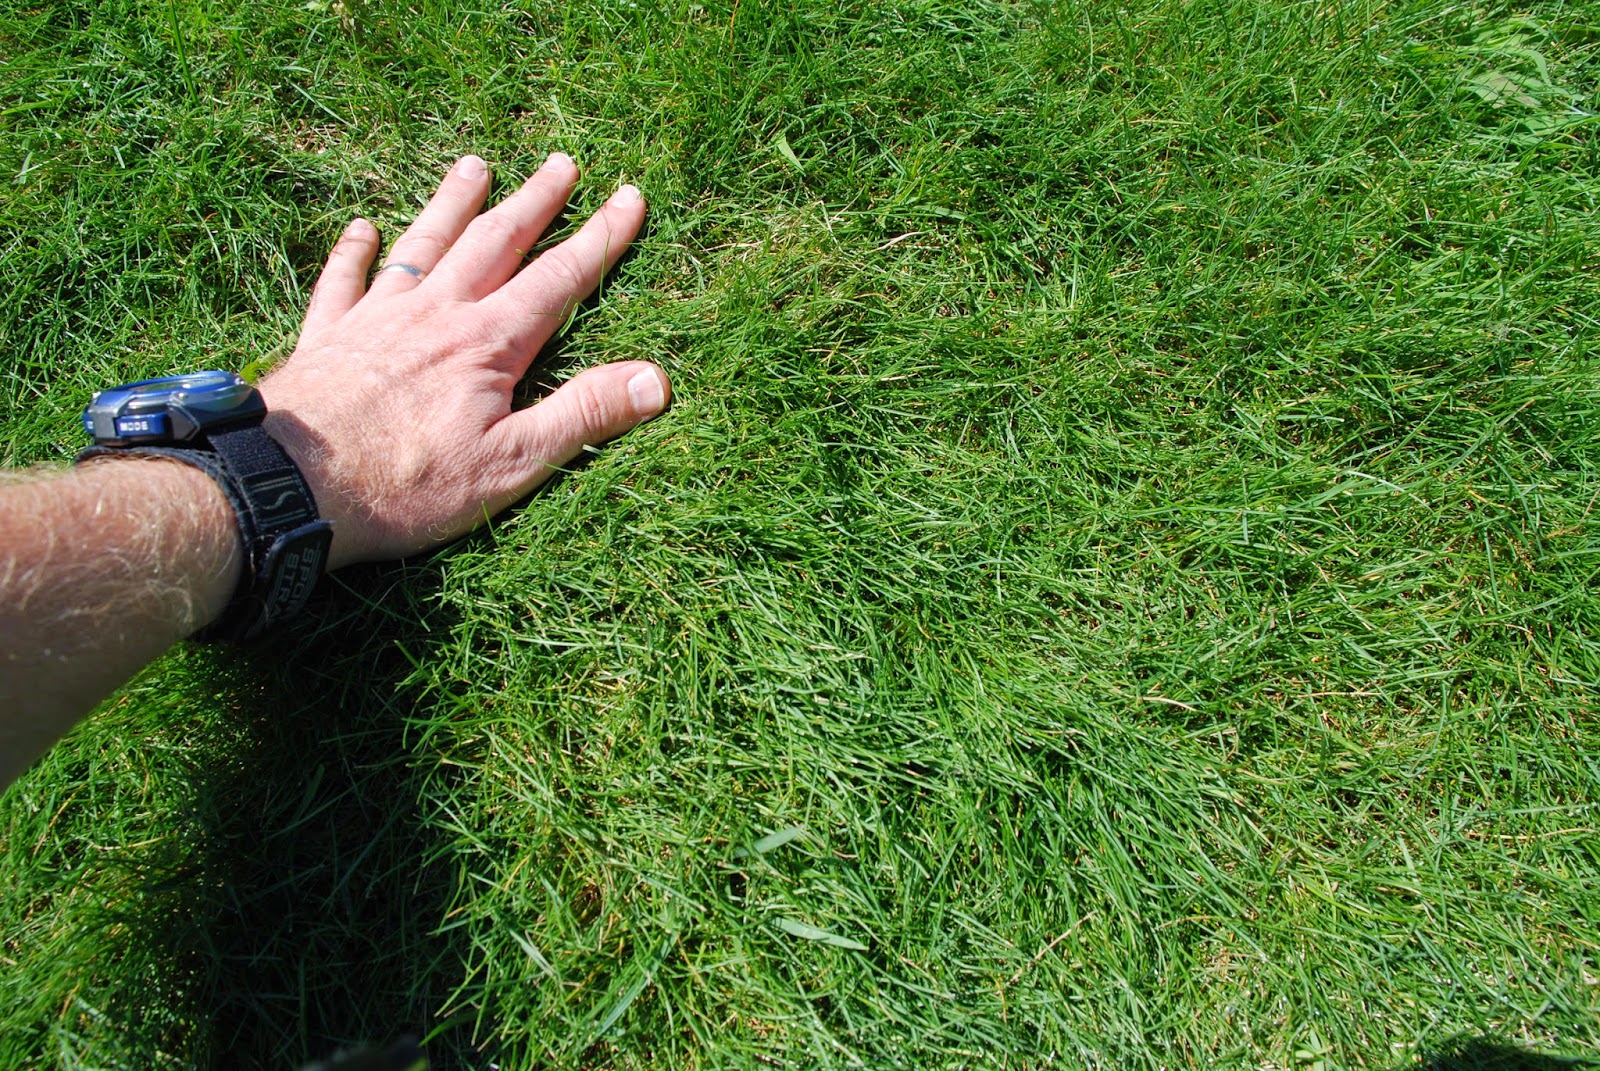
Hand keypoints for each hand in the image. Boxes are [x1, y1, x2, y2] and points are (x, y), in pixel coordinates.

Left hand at [257, 153, 667, 569]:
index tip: (628, 197)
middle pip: (494, 242)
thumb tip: (656, 380)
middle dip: (534, 201)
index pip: (559, 279)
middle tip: (562, 163)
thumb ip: (583, 415)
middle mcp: (435, 314)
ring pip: (424, 244)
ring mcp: (376, 319)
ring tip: (474, 166)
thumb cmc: (407, 485)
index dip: (599, 237)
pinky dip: (354, 251)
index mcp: (488, 344)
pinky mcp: (326, 337)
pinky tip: (362, 228)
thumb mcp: (513, 463)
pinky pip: (343, 280)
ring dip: (453, 203)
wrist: (289, 488)